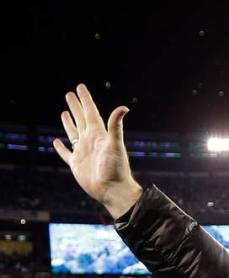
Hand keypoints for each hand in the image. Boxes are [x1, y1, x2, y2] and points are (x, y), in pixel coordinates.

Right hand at [53, 83, 142, 218]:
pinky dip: (60, 148)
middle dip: (76, 106)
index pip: (91, 113)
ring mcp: (83, 152)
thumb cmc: (116, 169)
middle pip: (81, 119)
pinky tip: (56, 142)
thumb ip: (116, 126)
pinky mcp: (76, 164)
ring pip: (73, 133)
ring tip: (64, 112)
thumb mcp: (115, 145)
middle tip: (69, 94)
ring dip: (69, 122)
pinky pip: (66, 154)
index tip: (80, 87)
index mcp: (99, 135)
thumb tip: (124, 107)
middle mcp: (91, 141)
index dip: (85, 100)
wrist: (113, 190)